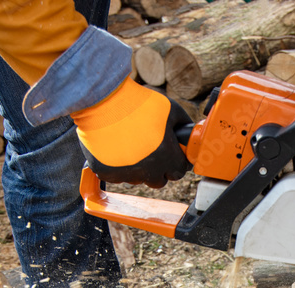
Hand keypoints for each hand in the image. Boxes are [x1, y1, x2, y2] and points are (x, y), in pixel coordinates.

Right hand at [71, 78, 190, 187]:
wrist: (104, 99)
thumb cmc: (138, 102)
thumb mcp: (171, 109)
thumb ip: (184, 125)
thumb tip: (190, 135)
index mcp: (166, 156)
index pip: (178, 172)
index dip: (176, 163)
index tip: (171, 156)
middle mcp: (147, 169)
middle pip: (158, 181)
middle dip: (158, 170)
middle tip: (152, 153)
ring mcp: (125, 173)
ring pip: (136, 179)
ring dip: (138, 168)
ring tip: (132, 146)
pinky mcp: (106, 172)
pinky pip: (116, 177)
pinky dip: (118, 167)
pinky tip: (117, 150)